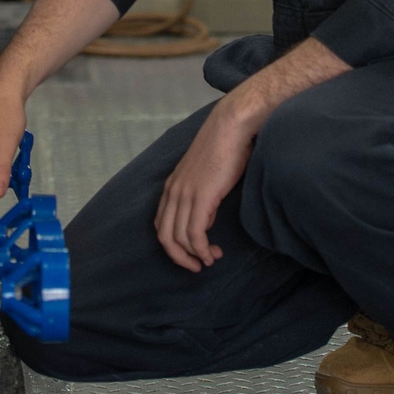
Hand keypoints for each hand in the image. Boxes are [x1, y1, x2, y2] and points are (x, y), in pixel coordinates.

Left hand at [154, 97, 255, 271]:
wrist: (231, 127)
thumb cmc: (224, 147)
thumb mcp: (206, 174)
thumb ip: (202, 195)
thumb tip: (207, 217)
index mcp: (172, 185)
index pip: (161, 225)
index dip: (174, 245)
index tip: (191, 253)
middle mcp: (174, 191)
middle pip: (164, 237)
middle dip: (179, 257)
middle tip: (196, 266)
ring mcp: (185, 194)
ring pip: (179, 239)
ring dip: (194, 256)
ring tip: (210, 259)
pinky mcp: (201, 197)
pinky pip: (195, 234)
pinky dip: (202, 250)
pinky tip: (212, 254)